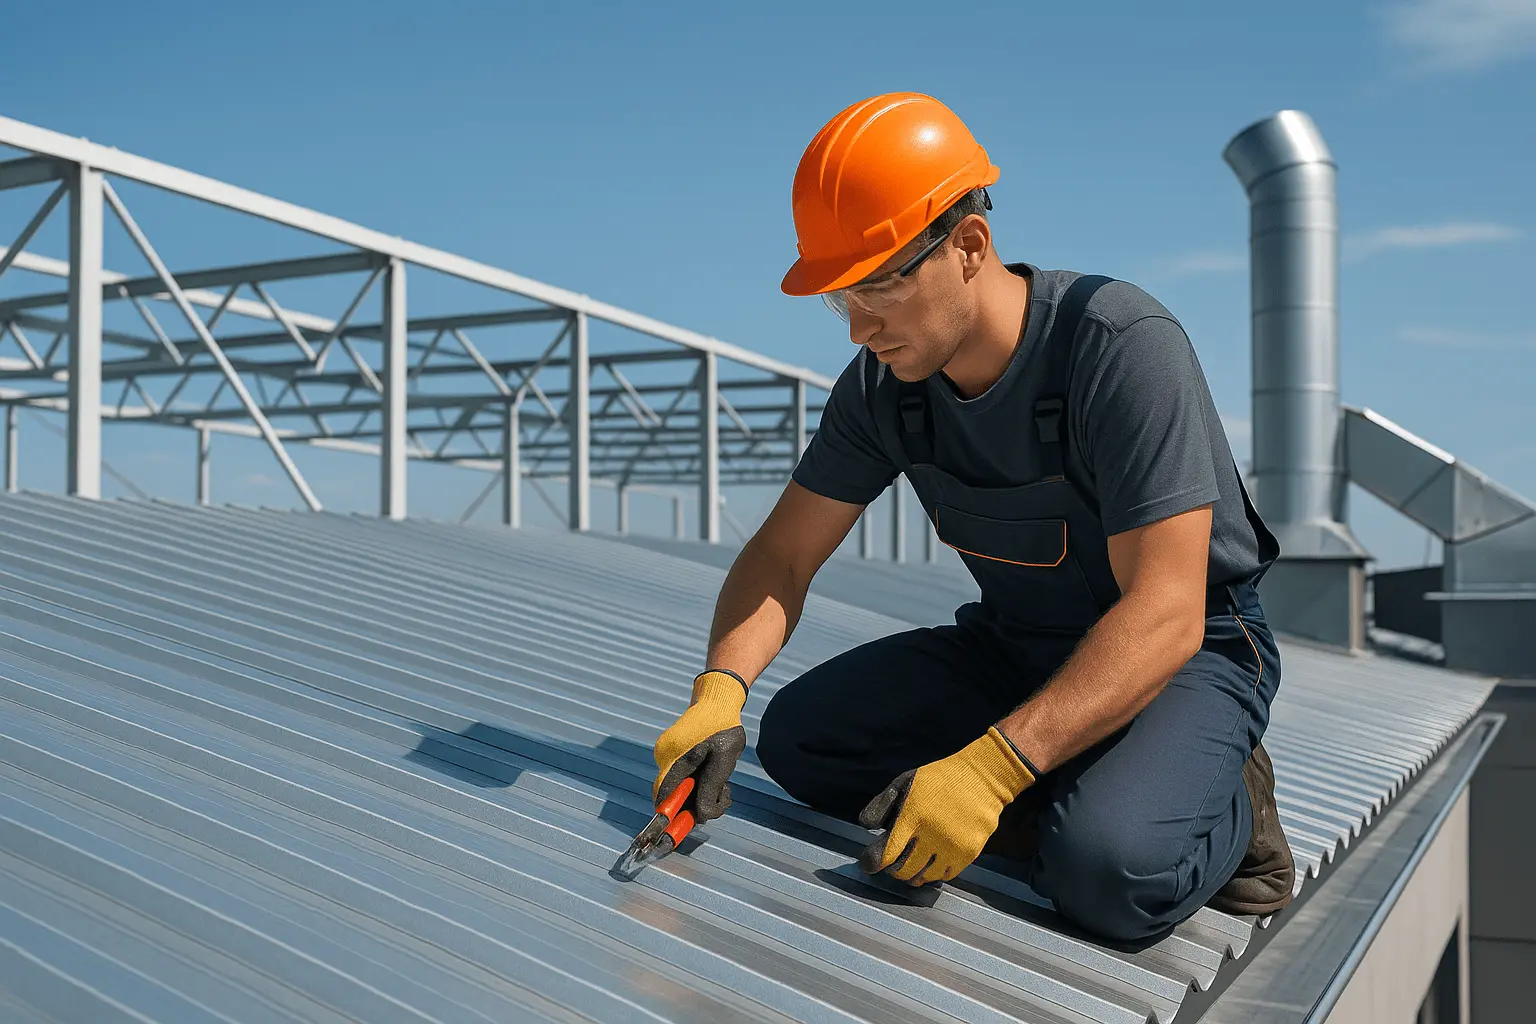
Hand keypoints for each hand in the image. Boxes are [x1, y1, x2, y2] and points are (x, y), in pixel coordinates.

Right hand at [652, 670, 747, 819]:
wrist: (718, 699)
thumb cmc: (723, 727)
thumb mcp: (723, 760)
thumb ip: (710, 788)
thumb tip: (700, 816)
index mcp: (673, 759)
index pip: (663, 798)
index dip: (670, 818)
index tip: (678, 833)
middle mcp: (664, 758)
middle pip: (673, 796)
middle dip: (696, 805)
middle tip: (722, 797)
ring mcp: (667, 755)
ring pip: (680, 788)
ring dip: (702, 794)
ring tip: (724, 784)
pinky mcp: (674, 754)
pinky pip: (683, 778)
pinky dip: (699, 783)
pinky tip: (716, 774)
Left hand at [857, 726, 1035, 884]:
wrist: (982, 778)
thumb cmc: (939, 779)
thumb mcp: (905, 782)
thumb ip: (882, 804)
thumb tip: (866, 826)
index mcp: (913, 815)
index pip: (886, 854)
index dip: (873, 863)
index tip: (869, 865)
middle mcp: (932, 834)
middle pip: (903, 870)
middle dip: (893, 870)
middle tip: (892, 863)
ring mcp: (952, 846)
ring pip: (924, 877)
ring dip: (913, 874)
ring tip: (911, 865)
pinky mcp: (969, 853)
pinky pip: (945, 875)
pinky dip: (934, 873)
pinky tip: (930, 863)